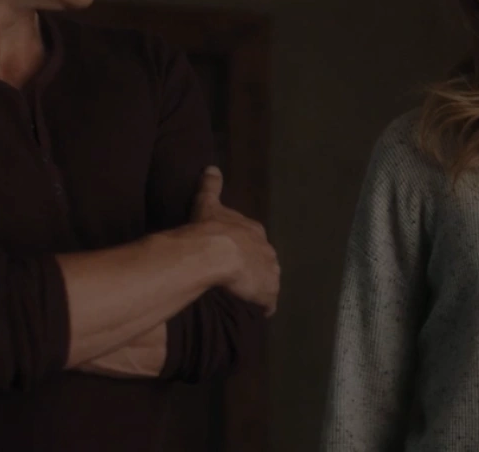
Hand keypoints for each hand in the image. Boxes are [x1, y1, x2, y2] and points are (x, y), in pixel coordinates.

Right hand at [189, 166, 280, 315]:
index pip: (255, 239)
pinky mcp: (267, 292)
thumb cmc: (210, 227)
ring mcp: (269, 271)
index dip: (248, 246)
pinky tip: (261, 311)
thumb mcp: (208, 202)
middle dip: (258, 266)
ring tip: (251, 294)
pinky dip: (266, 305)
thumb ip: (212, 186)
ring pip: (270, 280)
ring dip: (263, 286)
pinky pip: (269, 301)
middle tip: (244, 274)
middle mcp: (267, 250)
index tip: (239, 252)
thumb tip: (212, 167)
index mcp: (254, 230)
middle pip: (265, 259)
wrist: (214, 252)